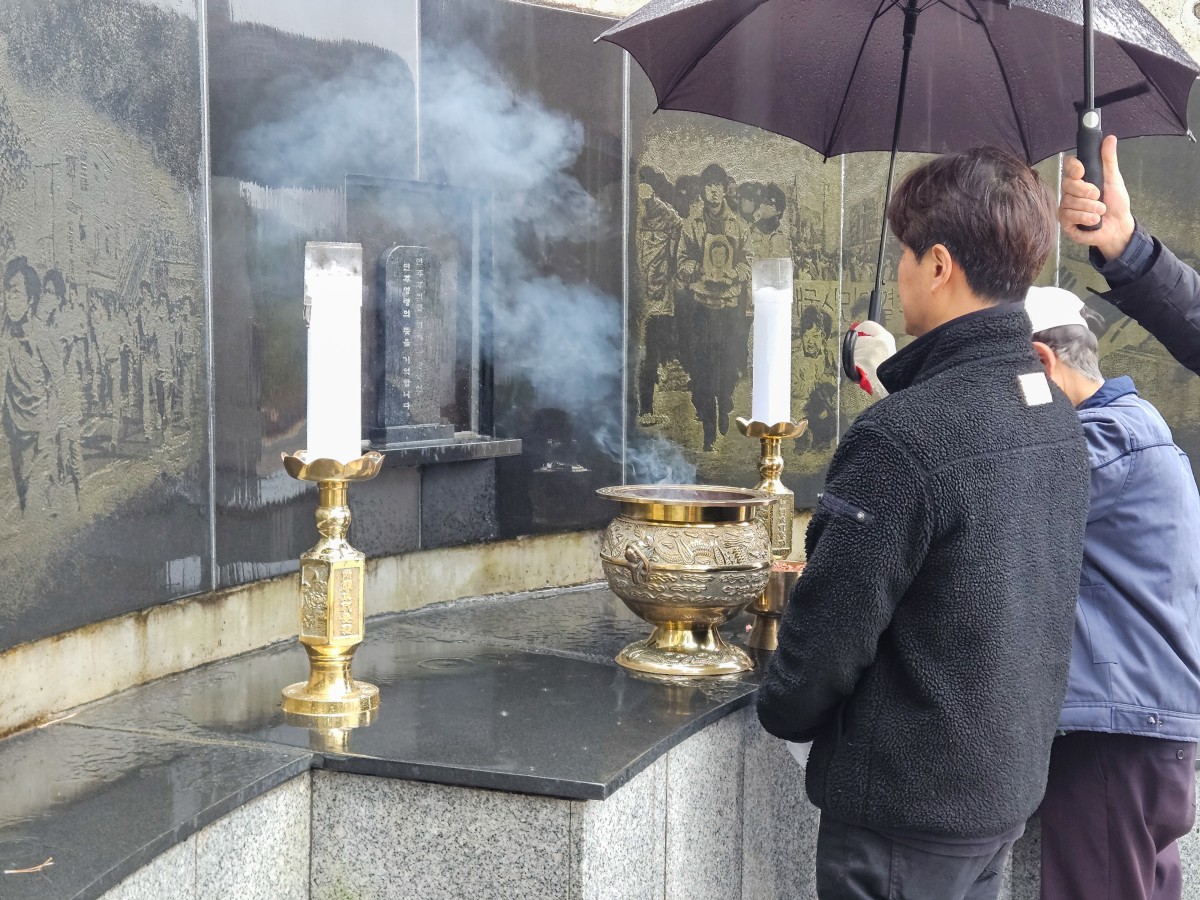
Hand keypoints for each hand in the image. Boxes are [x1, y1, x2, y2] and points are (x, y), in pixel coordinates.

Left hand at [852, 320, 895, 396]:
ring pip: (852, 351)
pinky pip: (850, 362)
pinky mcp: (863, 361)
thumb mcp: (888, 352)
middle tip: (863, 359)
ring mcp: (870, 351)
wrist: (891, 388)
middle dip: (856, 348)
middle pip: (856, 339)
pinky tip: (862, 372)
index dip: (859, 329)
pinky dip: (853, 368)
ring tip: (865, 367)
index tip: (856, 333)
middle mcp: (879, 342)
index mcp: (886, 338)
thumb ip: (876, 342)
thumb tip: (859, 335)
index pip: (868, 325)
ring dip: (854, 359)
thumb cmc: (890, 373)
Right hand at [1059, 135, 1134, 260]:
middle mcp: (1071, 191)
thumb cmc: (1116, 203)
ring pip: (1069, 201)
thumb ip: (1109, 160)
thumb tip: (1109, 138)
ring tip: (1101, 211)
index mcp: (1081, 179)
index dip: (1073, 167)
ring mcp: (1066, 206)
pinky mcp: (1065, 221)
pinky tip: (1094, 220)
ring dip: (1089, 207)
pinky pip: (1068, 215)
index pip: (1069, 166)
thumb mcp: (1114, 179)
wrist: (1118, 226)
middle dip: (1085, 190)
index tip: (1082, 171)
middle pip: (1067, 184)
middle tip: (1098, 195)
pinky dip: (1084, 217)